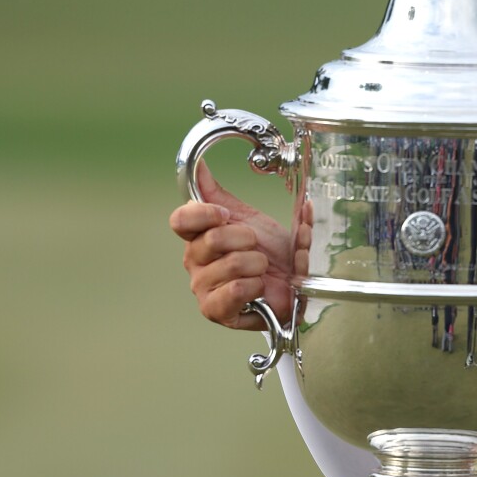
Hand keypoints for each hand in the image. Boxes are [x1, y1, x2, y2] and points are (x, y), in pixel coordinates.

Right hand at [168, 161, 294, 329]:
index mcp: (198, 237)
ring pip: (230, 263)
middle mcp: (195, 262)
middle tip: (257, 247)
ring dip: (258, 263)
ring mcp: (203, 288)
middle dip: (247, 239)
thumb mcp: (248, 217)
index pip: (181, 220)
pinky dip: (258, 284)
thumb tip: (198, 165)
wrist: (295, 283)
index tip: (227, 214)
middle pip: (211, 239)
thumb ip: (218, 195)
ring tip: (262, 269)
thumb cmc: (271, 252)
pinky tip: (260, 287)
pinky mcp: (216, 311)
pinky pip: (236, 289)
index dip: (205, 213)